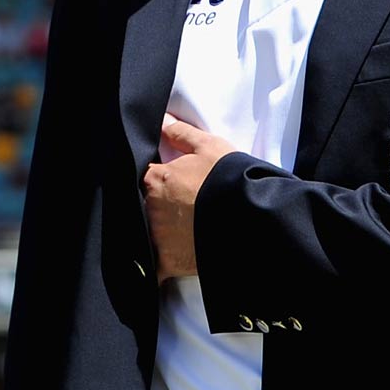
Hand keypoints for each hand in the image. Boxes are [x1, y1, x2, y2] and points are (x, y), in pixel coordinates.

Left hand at [142, 115, 232, 280]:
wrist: (249, 216)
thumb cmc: (229, 178)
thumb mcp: (210, 147)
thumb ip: (181, 133)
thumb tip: (161, 120)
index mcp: (155, 180)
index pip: (140, 176)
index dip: (149, 179)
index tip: (160, 182)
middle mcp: (149, 208)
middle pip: (140, 206)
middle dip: (150, 206)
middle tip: (172, 208)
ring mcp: (156, 237)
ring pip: (143, 234)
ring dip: (153, 233)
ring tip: (173, 233)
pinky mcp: (166, 261)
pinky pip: (150, 269)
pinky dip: (152, 268)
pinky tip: (156, 267)